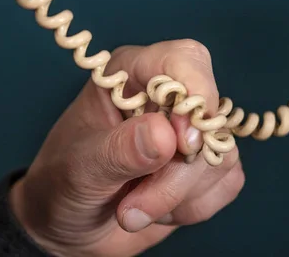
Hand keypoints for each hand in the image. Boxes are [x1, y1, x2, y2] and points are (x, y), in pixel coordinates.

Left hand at [10, 40, 244, 256]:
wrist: (67, 228)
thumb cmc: (61, 184)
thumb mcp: (79, 168)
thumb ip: (119, 150)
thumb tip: (166, 134)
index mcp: (129, 75)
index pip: (184, 59)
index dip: (195, 92)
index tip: (181, 143)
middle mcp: (163, 98)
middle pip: (208, 118)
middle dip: (175, 174)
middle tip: (130, 206)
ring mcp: (186, 133)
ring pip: (220, 155)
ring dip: (176, 197)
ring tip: (131, 209)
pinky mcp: (202, 167)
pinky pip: (227, 182)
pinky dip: (192, 207)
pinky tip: (155, 211)